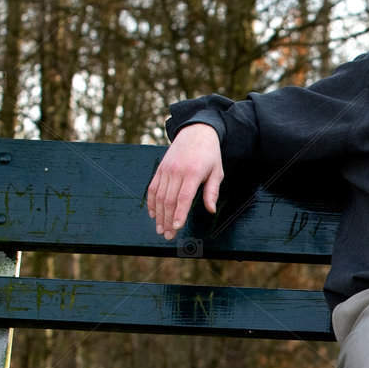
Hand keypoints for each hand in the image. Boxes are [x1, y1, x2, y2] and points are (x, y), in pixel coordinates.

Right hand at [146, 123, 222, 239]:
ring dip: (158, 215)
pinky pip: (153, 188)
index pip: (183, 197)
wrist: (195, 132)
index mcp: (193, 173)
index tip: (176, 227)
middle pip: (169, 200)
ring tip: (160, 229)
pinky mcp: (160, 169)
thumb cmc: (209, 154)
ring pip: (159, 196)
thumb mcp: (217, 171)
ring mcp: (166, 170)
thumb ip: (212, 191)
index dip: (179, 213)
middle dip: (167, 220)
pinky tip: (153, 214)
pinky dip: (151, 202)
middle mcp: (177, 171)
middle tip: (167, 236)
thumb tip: (210, 210)